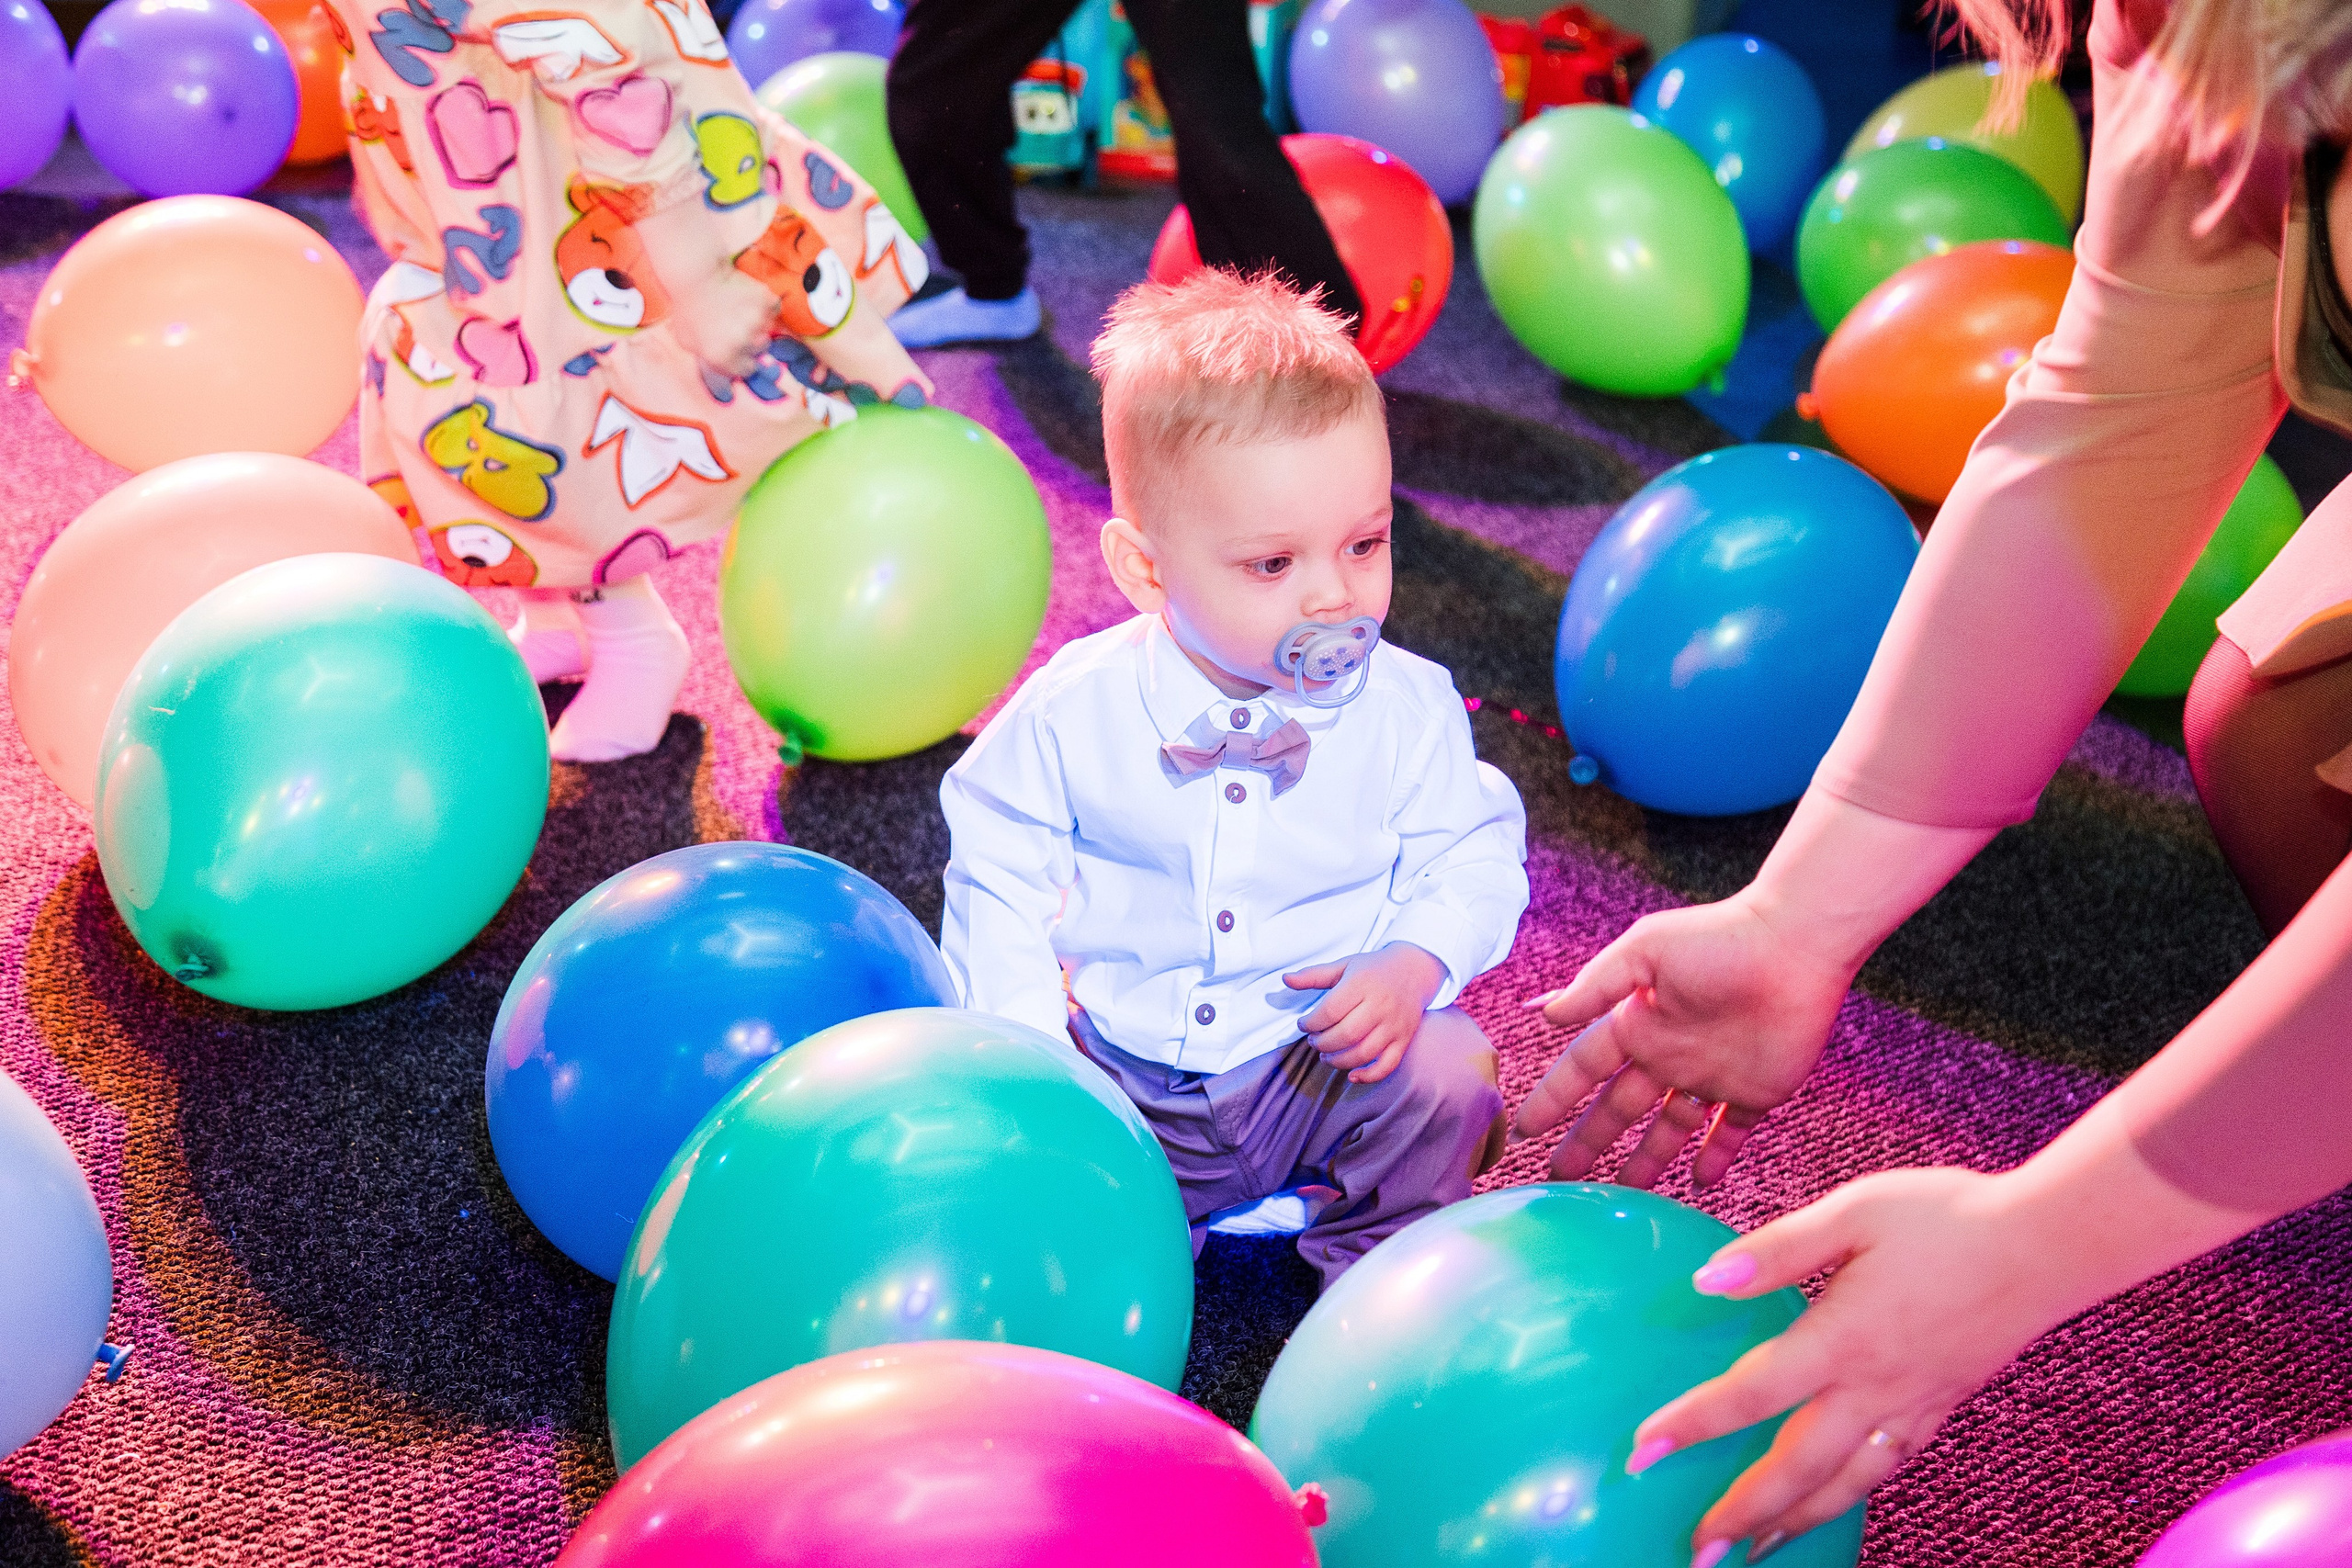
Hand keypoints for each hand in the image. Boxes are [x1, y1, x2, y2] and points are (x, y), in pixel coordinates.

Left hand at [666, 267, 777, 378]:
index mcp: (725, 358)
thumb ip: (706, 356)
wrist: (695, 276)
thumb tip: (719, 362)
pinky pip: (773, 308)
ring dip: (759, 320)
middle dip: (752, 338)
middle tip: (738, 323)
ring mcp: (758, 322)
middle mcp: (745, 343)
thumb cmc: (686, 308)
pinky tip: (750, 297)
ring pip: (767, 327)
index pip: (747, 369)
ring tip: (741, 307)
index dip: (743, 359)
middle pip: (759, 347)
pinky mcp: (766, 302)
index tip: (740, 350)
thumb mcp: (686, 341)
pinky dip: (766, 303)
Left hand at [1284, 942, 1445, 1083]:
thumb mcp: (1344, 965)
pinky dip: (1369, 1076)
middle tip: (1313, 1040)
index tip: (1302, 1024)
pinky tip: (1351, 1075)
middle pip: (1345, 1034)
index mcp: (1362, 984)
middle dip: (1322, 1043)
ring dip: (1338, 1061)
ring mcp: (1394, 1025)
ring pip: (1363, 1053)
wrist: (1415, 969)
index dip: (1310, 1023)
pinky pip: (1387, 1065)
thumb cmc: (1373, 969)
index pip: (1330, 1010)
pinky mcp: (1404, 1039)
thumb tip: (1285, 979)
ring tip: (1325, 1055)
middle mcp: (1380, 1005)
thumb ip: (1314, 975)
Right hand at [1514, 889, 1853, 1189]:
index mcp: (1636, 1022)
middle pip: (1617, 1108)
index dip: (1552, 1099)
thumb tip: (1545, 1016)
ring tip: (1620, 1194)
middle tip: (1559, 1177)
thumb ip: (1595, 986)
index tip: (1523, 1131)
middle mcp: (1667, 1054)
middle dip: (1587, 1141)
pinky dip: (1715, 1158)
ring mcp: (1710, 1076)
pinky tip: (1699, 1185)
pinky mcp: (1755, 1091)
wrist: (1797, 945)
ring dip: (1645, 1161)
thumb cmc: (1718, 938)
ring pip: (1669, 1130)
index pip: (1582, 1069)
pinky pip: (1730, 1134)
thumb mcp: (1645, 951)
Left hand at [1630, 1168, 2075, 1562]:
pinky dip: (1850, 1496)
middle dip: (1743, 1515)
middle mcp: (1875, 1387)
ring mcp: (1912, 1405)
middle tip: (1698, 1552)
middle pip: (1797, 1469)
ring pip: (1845, 1485)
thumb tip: (1708, 1279)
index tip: (1642, 1449)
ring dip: (1794, 1523)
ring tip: (1754, 1551)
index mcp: (1843, 1338)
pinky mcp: (1940, 1407)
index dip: (1692, 1424)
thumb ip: (1778, 1248)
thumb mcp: (1854, 1212)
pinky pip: (1886, 1468)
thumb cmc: (1946, 1218)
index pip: (1751, 1394)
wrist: (2046, 1245)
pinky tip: (1831, 1501)